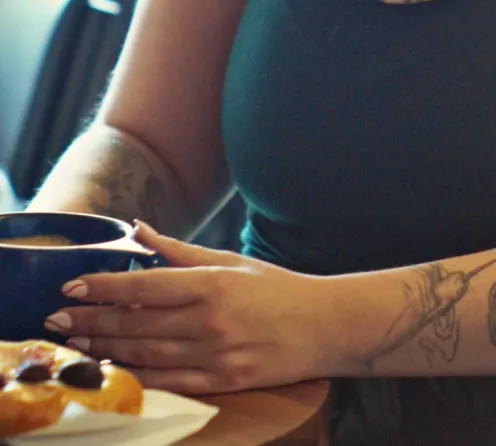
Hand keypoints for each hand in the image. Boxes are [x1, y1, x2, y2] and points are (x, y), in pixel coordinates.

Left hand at [42, 221, 332, 393]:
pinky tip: (113, 368)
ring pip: (145, 354)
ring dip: (104, 349)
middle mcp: (209, 320)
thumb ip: (179, 249)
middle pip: (136, 323)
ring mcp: (215, 354)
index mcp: (212, 283)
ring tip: (75, 344)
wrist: (322, 326)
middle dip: (91, 321)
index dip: (103, 288)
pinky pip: (168, 381)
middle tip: (57, 320)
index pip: (144, 286)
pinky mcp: (221, 381)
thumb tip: (138, 229)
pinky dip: (136, 376)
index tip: (72, 287)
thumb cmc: (276, 287)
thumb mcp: (230, 260)